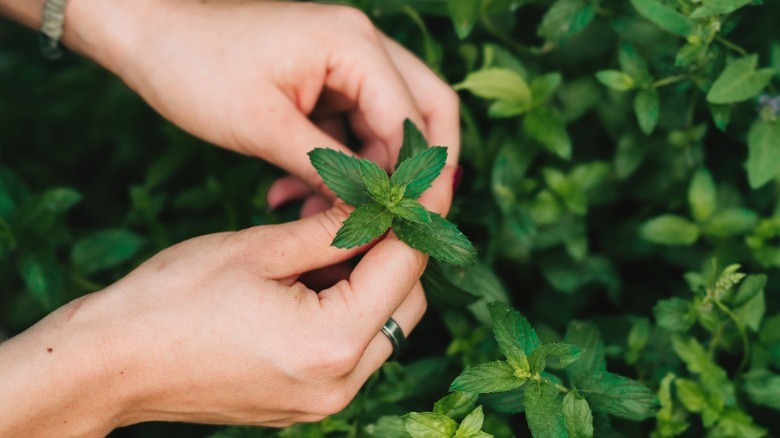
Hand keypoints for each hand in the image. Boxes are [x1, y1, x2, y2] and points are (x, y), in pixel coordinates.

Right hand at [0, 198, 454, 435]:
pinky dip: (347, 312)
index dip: (415, 219)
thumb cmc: (172, 300)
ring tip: (326, 245)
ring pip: (384, 329)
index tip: (418, 185)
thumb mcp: (259, 248)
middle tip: (365, 211)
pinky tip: (310, 281)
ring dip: (371, 283)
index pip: (406, 269)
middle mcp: (340, 383)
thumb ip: (333, 229)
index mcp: (332, 342)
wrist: (111, 363)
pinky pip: (352, 351)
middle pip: (407, 304)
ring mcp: (323, 401)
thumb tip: (380, 204)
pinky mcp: (306, 403)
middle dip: (395, 254)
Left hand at [62, 0, 459, 213]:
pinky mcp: (325, 80)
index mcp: (354, 45)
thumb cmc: (195, 68)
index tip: (410, 226)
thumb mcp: (264, 127)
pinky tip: (297, 194)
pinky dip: (338, 164)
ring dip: (366, 174)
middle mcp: (362, 45)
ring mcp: (346, 61)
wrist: (149, 36)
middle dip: (414, 171)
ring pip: (388, 127)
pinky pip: (352, 128)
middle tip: (401, 221)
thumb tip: (372, 212)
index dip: (417, 179)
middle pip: (425, 112)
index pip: (414, 120)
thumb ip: (328, 169)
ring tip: (320, 214)